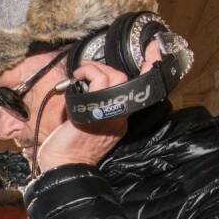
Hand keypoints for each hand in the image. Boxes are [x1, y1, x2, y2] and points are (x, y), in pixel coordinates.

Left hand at [37, 41, 163, 172]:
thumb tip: (84, 87)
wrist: (65, 166)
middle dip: (107, 68)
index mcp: (119, 118)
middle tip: (87, 71)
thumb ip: (94, 108)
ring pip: (116, 78)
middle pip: (126, 80)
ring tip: (82, 73)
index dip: (149, 70)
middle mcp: (119, 116)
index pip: (137, 91)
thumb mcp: (89, 126)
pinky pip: (99, 83)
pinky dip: (88, 73)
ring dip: (96, 68)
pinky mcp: (97, 111)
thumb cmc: (69, 149)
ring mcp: (110, 113)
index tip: (153, 52)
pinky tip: (78, 77)